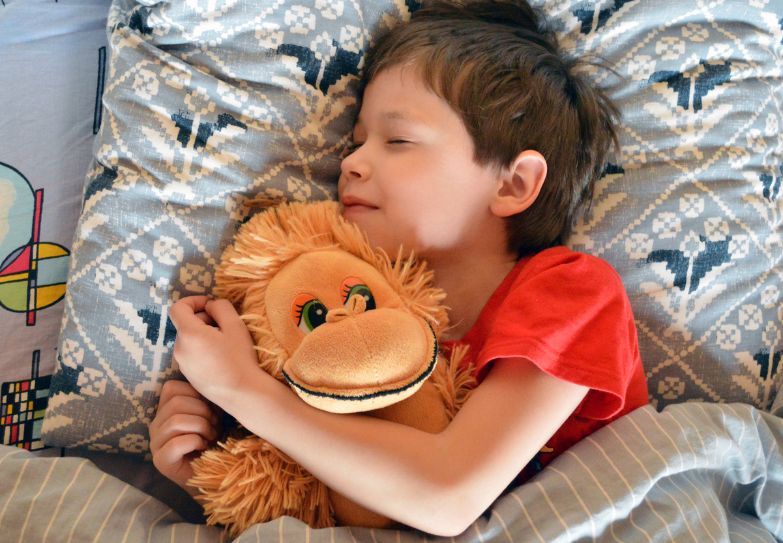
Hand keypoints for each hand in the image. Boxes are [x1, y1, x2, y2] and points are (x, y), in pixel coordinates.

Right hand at [149, 379, 221, 493]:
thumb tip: (211, 383)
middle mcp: (155, 425)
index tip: (211, 409)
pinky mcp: (161, 461)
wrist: (214, 475)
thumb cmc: (213, 441)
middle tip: (214, 427)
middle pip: (175, 403)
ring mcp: (155, 444)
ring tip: (210, 437)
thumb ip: (205, 398)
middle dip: (203, 412)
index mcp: (164, 410)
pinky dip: (196, 442)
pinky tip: (202, 448)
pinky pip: (177, 442)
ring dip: (202, 427)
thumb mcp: (211, 413)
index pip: (171, 387)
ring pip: (176, 421)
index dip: (196, 394)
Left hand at [169, 296, 258, 404]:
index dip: (193, 300)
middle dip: (202, 318)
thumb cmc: (240, 358)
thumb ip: (220, 307)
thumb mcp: (235, 325)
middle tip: (224, 325)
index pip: (178, 308)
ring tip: (224, 343)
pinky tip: (221, 358)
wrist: (241, 393)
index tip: (211, 305)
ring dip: (203, 334)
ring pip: (189, 340)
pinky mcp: (188, 376)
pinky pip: (191, 354)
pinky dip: (202, 349)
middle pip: (184, 324)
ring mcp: (182, 364)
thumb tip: (210, 307)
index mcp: (188, 334)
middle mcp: (179, 349)